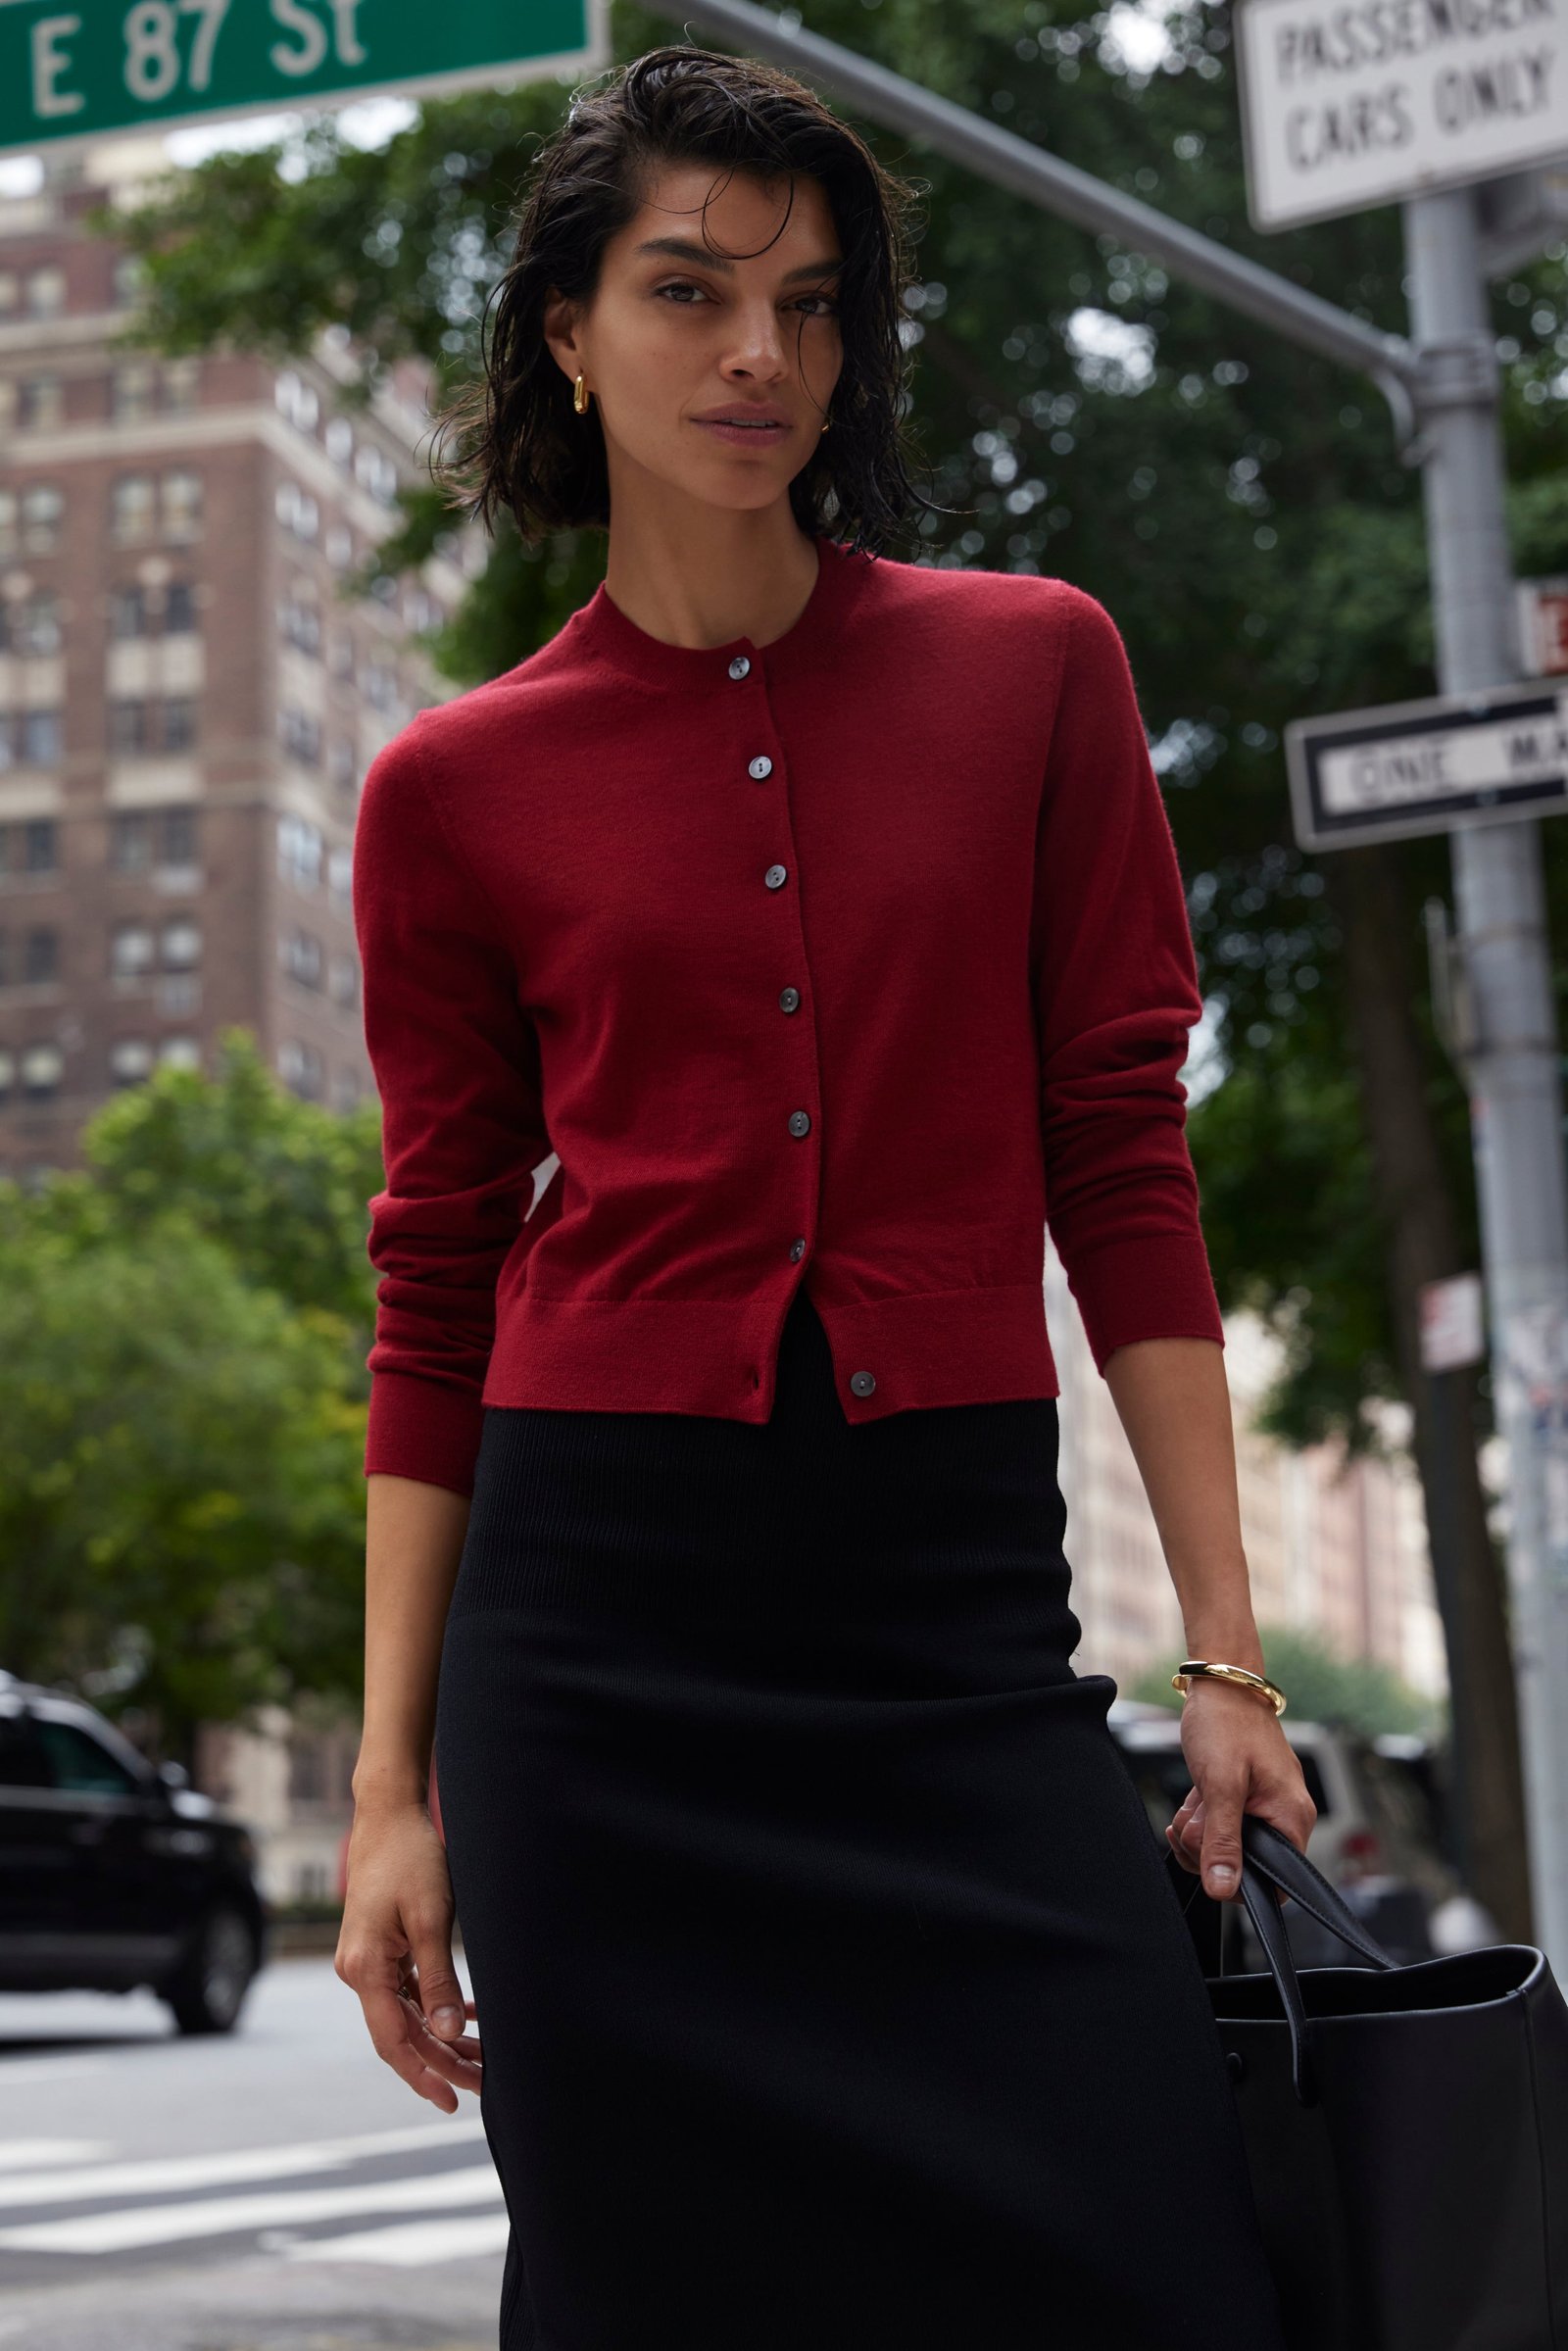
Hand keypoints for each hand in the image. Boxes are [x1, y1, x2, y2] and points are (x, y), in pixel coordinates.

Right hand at [334, 1797, 481, 2110]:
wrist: (388, 1815)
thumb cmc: (411, 1859)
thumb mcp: (432, 1919)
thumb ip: (438, 1979)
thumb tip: (447, 2033)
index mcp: (364, 1969)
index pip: (393, 2041)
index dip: (424, 2074)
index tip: (454, 2099)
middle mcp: (357, 1971)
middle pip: (400, 2034)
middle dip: (440, 2061)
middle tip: (482, 2084)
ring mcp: (366, 1961)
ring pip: (404, 2016)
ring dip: (440, 2037)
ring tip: (481, 2057)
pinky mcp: (379, 1950)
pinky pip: (405, 1993)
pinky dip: (433, 2008)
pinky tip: (467, 2017)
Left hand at [1164, 1679, 1316, 1902]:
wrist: (1220, 1687)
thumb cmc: (1227, 1724)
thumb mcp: (1221, 1785)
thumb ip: (1222, 1840)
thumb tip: (1222, 1888)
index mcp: (1292, 1818)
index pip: (1277, 1883)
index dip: (1239, 1881)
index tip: (1209, 1861)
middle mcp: (1284, 1816)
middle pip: (1244, 1866)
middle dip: (1208, 1847)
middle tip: (1198, 1816)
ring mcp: (1263, 1808)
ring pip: (1225, 1848)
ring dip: (1200, 1830)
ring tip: (1196, 1800)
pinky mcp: (1243, 1800)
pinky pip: (1219, 1828)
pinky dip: (1200, 1818)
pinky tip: (1193, 1799)